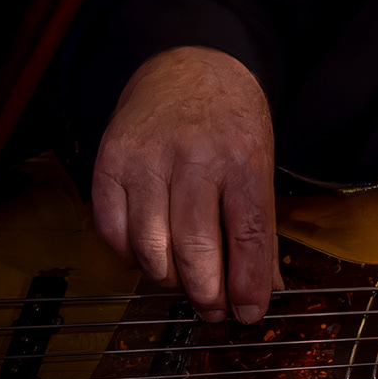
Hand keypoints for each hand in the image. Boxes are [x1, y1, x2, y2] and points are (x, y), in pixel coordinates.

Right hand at [94, 46, 280, 322]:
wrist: (188, 65)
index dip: (248, 282)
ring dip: (168, 279)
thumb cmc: (231, 118)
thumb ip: (260, 225)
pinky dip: (129, 256)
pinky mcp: (110, 164)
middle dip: (206, 293)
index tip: (250, 313)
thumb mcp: (262, 160)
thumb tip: (268, 286)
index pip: (248, 234)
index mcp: (242, 158)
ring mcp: (146, 161)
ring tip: (184, 282)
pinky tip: (149, 255)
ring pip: (150, 248)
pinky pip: (112, 231)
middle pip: (195, 248)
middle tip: (215, 311)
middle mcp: (193, 159)